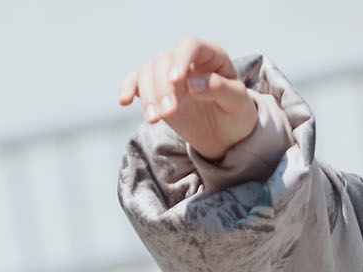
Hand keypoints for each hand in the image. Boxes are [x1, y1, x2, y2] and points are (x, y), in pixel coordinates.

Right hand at [116, 35, 257, 161]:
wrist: (227, 136)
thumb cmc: (236, 115)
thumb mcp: (237, 103)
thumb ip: (219, 89)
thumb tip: (192, 83)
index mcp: (210, 55)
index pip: (190, 45)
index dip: (180, 59)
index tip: (176, 81)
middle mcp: (186, 59)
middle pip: (164, 61)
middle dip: (162, 87)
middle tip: (169, 113)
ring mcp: (169, 73)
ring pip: (148, 72)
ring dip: (148, 95)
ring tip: (154, 119)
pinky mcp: (156, 89)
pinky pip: (136, 82)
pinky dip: (128, 89)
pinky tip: (125, 101)